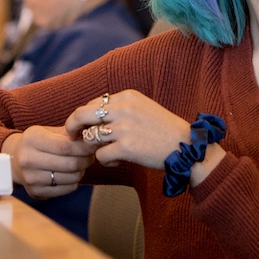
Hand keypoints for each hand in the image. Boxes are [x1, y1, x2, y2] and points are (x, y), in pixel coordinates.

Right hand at [3, 125, 94, 198]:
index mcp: (32, 139)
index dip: (84, 148)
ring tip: (81, 164)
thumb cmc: (38, 142)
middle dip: (86, 160)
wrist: (15, 160)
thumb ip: (69, 133)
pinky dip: (74, 181)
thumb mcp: (48, 131)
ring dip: (81, 171)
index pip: (65, 146)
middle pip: (69, 164)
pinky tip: (71, 174)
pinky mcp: (36, 192)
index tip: (93, 145)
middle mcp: (28, 159)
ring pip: (70, 178)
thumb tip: (92, 136)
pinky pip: (66, 189)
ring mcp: (31, 178)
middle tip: (91, 155)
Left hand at [65, 91, 192, 170]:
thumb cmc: (164, 129)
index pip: (94, 103)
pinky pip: (101, 156)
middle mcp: (123, 108)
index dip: (85, 116)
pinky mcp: (126, 147)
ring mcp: (124, 127)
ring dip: (93, 147)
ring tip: (105, 152)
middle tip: (71, 136)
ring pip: (89, 137)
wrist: (186, 146)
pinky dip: (106, 161)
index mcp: (127, 96)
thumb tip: (95, 116)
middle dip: (72, 126)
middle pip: (82, 114)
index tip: (84, 127)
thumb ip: (121, 108)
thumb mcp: (143, 108)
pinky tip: (117, 162)